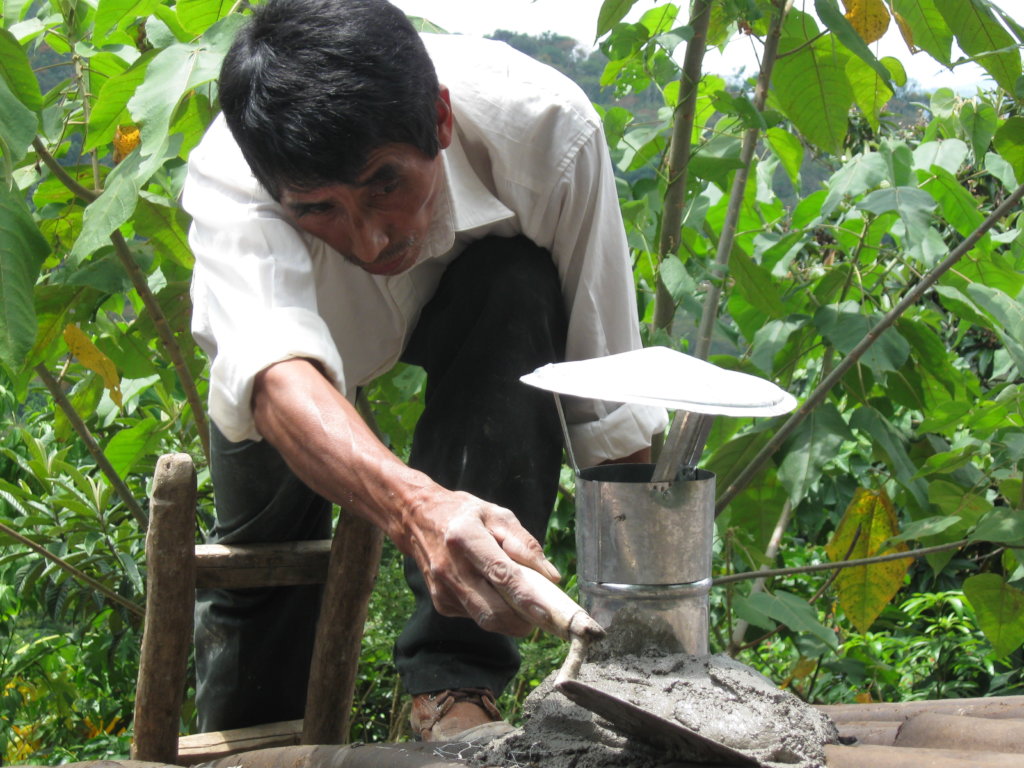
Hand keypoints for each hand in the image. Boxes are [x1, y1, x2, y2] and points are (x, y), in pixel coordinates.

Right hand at [398, 485, 561, 636]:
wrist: (418, 518)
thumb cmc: (465, 514)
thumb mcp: (497, 515)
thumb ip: (524, 544)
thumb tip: (550, 576)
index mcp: (464, 536)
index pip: (500, 574)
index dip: (526, 596)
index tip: (548, 613)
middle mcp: (450, 567)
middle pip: (493, 609)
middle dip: (523, 620)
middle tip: (546, 617)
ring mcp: (442, 589)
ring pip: (485, 620)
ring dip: (512, 622)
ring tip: (527, 609)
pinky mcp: (441, 603)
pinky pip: (475, 616)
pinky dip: (494, 612)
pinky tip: (496, 595)